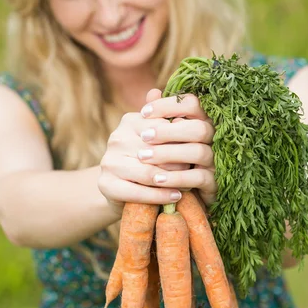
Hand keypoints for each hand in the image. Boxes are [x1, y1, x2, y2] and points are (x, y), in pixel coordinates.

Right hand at [98, 89, 216, 210]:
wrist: (117, 187)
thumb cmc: (145, 158)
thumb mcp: (157, 138)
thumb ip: (168, 122)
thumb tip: (182, 110)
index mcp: (129, 121)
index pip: (163, 128)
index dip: (183, 140)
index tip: (201, 147)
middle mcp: (116, 138)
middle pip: (158, 151)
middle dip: (181, 162)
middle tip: (198, 169)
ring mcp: (108, 162)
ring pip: (150, 173)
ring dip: (174, 180)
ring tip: (191, 184)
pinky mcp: (106, 184)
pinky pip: (139, 192)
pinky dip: (161, 196)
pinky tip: (177, 197)